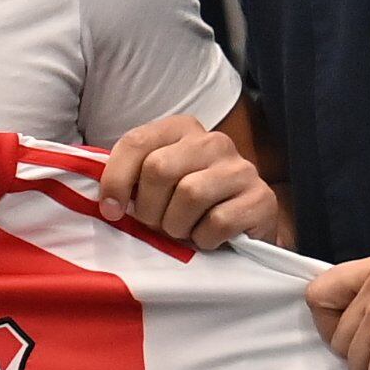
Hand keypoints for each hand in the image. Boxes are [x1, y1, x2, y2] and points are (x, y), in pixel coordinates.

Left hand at [97, 112, 285, 248]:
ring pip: (190, 194)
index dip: (115, 181)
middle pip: (159, 169)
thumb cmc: (185, 208)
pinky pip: (218, 221)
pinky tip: (207, 238)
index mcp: (181, 129)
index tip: (111, 211)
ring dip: (176, 226)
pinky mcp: (262, 198)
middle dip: (148, 208)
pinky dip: (204, 239)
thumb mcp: (153, 187)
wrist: (242, 227)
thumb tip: (107, 205)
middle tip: (156, 225)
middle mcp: (213, 141)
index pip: (136, 142)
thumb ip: (129, 182)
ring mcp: (241, 168)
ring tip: (183, 231)